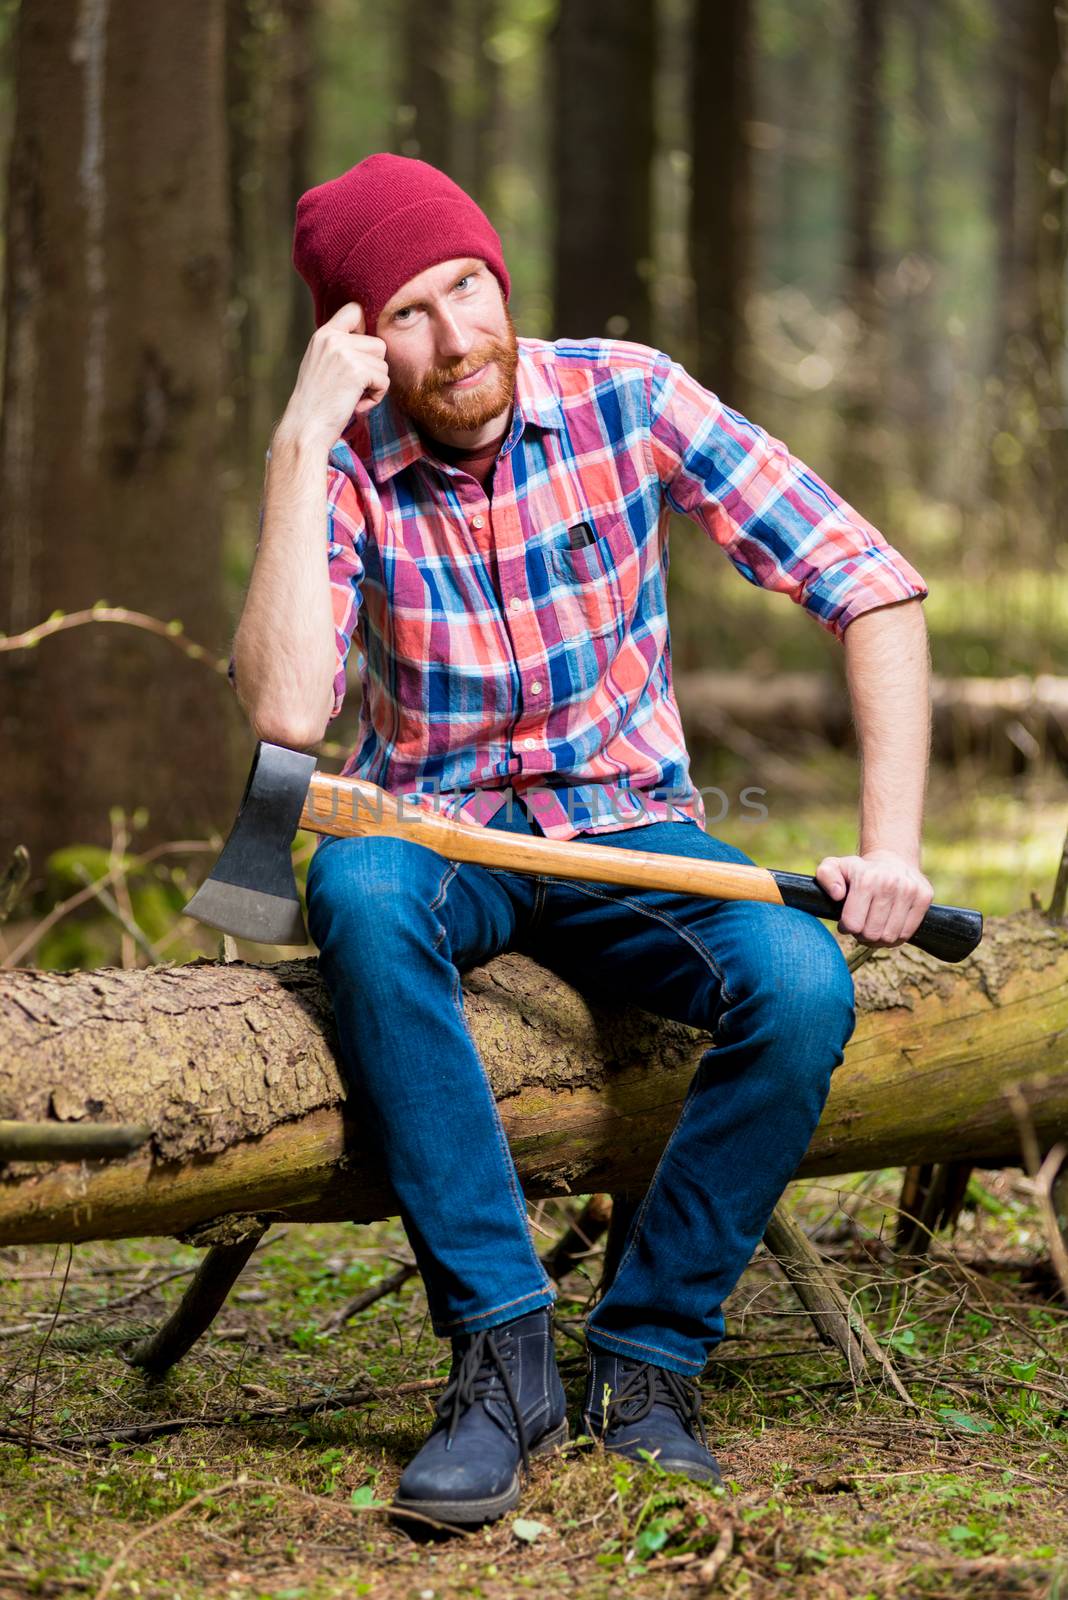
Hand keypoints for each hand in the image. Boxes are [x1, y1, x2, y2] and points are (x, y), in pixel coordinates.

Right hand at [278, 302, 390, 449]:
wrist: (305, 427)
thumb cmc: (315, 403)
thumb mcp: (320, 364)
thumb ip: (339, 348)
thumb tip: (372, 344)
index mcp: (323, 335)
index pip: (354, 310)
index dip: (364, 330)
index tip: (358, 355)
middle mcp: (333, 338)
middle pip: (378, 344)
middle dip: (373, 368)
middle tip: (353, 387)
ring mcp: (345, 353)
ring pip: (383, 364)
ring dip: (375, 384)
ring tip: (353, 396)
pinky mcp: (358, 371)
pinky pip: (384, 381)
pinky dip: (376, 398)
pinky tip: (356, 405)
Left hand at [815, 849, 933, 947]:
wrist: (892, 859)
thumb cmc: (858, 870)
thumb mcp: (834, 867)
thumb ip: (826, 877)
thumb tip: (837, 895)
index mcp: (866, 879)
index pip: (853, 924)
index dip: (846, 928)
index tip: (847, 921)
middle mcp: (890, 884)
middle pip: (871, 934)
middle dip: (862, 935)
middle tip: (861, 926)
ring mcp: (910, 891)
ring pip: (890, 938)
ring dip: (879, 938)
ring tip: (874, 926)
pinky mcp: (924, 897)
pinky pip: (907, 934)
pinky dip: (895, 937)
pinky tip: (888, 926)